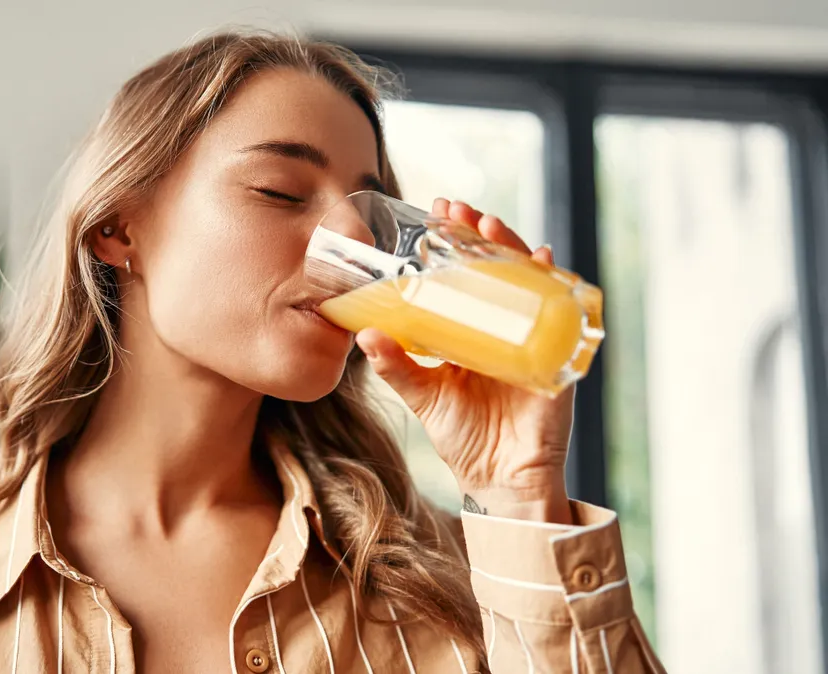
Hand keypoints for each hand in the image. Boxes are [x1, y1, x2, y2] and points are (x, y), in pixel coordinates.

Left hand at [355, 199, 574, 523]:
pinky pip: (560, 313)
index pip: (465, 274)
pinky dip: (552, 285)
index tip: (435, 213)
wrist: (501, 480)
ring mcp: (533, 336)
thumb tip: (366, 334)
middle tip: (457, 209)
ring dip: (511, 249)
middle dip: (479, 234)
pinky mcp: (556, 355)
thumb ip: (397, 366)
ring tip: (489, 227)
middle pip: (496, 268)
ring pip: (526, 280)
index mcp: (472, 329)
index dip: (453, 243)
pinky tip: (542, 261)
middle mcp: (505, 326)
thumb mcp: (424, 396)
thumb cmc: (464, 436)